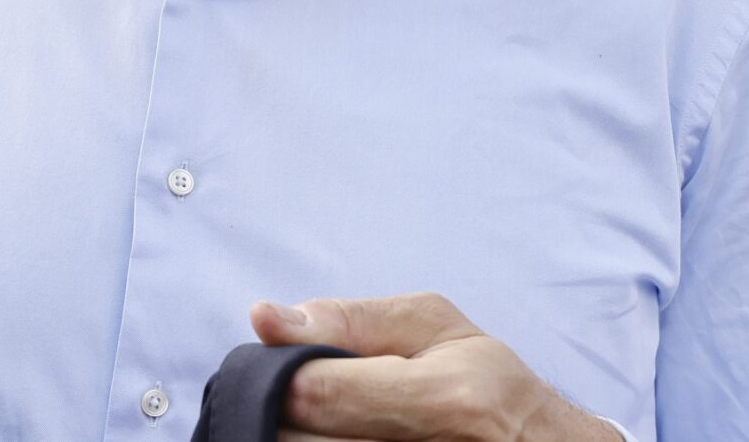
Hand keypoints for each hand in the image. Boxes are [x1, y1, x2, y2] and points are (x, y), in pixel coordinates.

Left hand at [250, 293, 619, 441]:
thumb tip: (263, 319)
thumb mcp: (433, 327)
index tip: (286, 367)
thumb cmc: (485, 382)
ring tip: (329, 420)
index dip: (282, 375)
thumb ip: (346, 320)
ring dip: (299, 439)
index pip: (316, 394)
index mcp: (447, 403)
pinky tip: (340, 438)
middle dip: (284, 414)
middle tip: (308, 398)